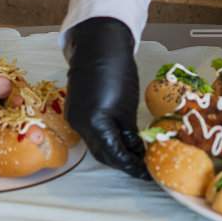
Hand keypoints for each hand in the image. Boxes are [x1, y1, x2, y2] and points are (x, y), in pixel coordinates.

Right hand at [64, 17, 149, 178]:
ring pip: (96, 144)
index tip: (146, 174)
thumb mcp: (127, 107)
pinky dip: (107, 138)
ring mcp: (75, 118)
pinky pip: (92, 132)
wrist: (97, 46)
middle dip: (122, 162)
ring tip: (135, 153)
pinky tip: (121, 138)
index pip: (114, 155)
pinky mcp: (76, 110)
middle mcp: (79, 125)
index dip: (132, 167)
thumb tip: (136, 152)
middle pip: (102, 153)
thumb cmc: (116, 71)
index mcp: (94, 124)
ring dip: (114, 151)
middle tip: (143, 166)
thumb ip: (130, 133)